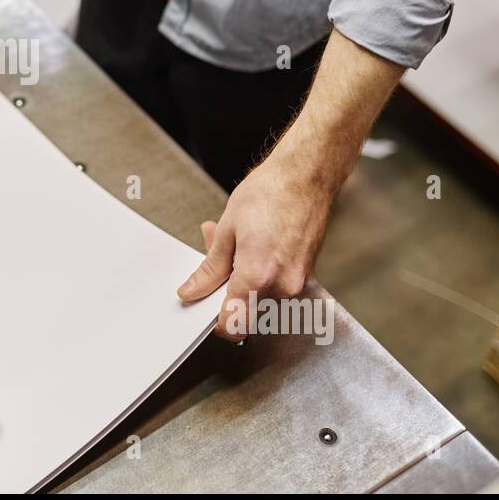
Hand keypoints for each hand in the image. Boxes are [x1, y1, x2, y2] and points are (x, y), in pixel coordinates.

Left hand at [174, 30, 404, 338]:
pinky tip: (252, 246)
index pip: (232, 324)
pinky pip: (273, 285)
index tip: (201, 310)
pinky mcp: (304, 276)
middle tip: (216, 258)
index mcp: (258, 276)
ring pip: (258, 297)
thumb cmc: (270, 193)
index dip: (214, 323)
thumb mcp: (228, 229)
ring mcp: (297, 283)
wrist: (307, 175)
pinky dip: (258, 272)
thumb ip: (209, 268)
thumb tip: (191, 291)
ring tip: (235, 245)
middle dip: (225, 290)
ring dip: (241, 278)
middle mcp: (282, 286)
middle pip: (245, 310)